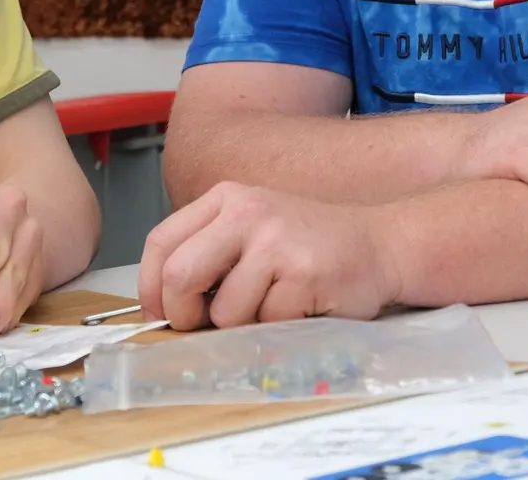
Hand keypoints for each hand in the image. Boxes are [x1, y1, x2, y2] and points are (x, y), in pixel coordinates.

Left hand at [138, 181, 397, 330]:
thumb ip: (209, 253)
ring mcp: (276, 240)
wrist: (379, 243)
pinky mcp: (303, 272)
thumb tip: (160, 303)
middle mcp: (247, 212)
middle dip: (183, 314)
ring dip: (244, 325)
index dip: (149, 287)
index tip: (157, 313)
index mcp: (226, 199)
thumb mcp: (252, 229)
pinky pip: (266, 323)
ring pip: (224, 311)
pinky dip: (278, 328)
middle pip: (179, 276)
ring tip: (273, 304)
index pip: (161, 241)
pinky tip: (301, 305)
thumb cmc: (307, 246)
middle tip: (203, 325)